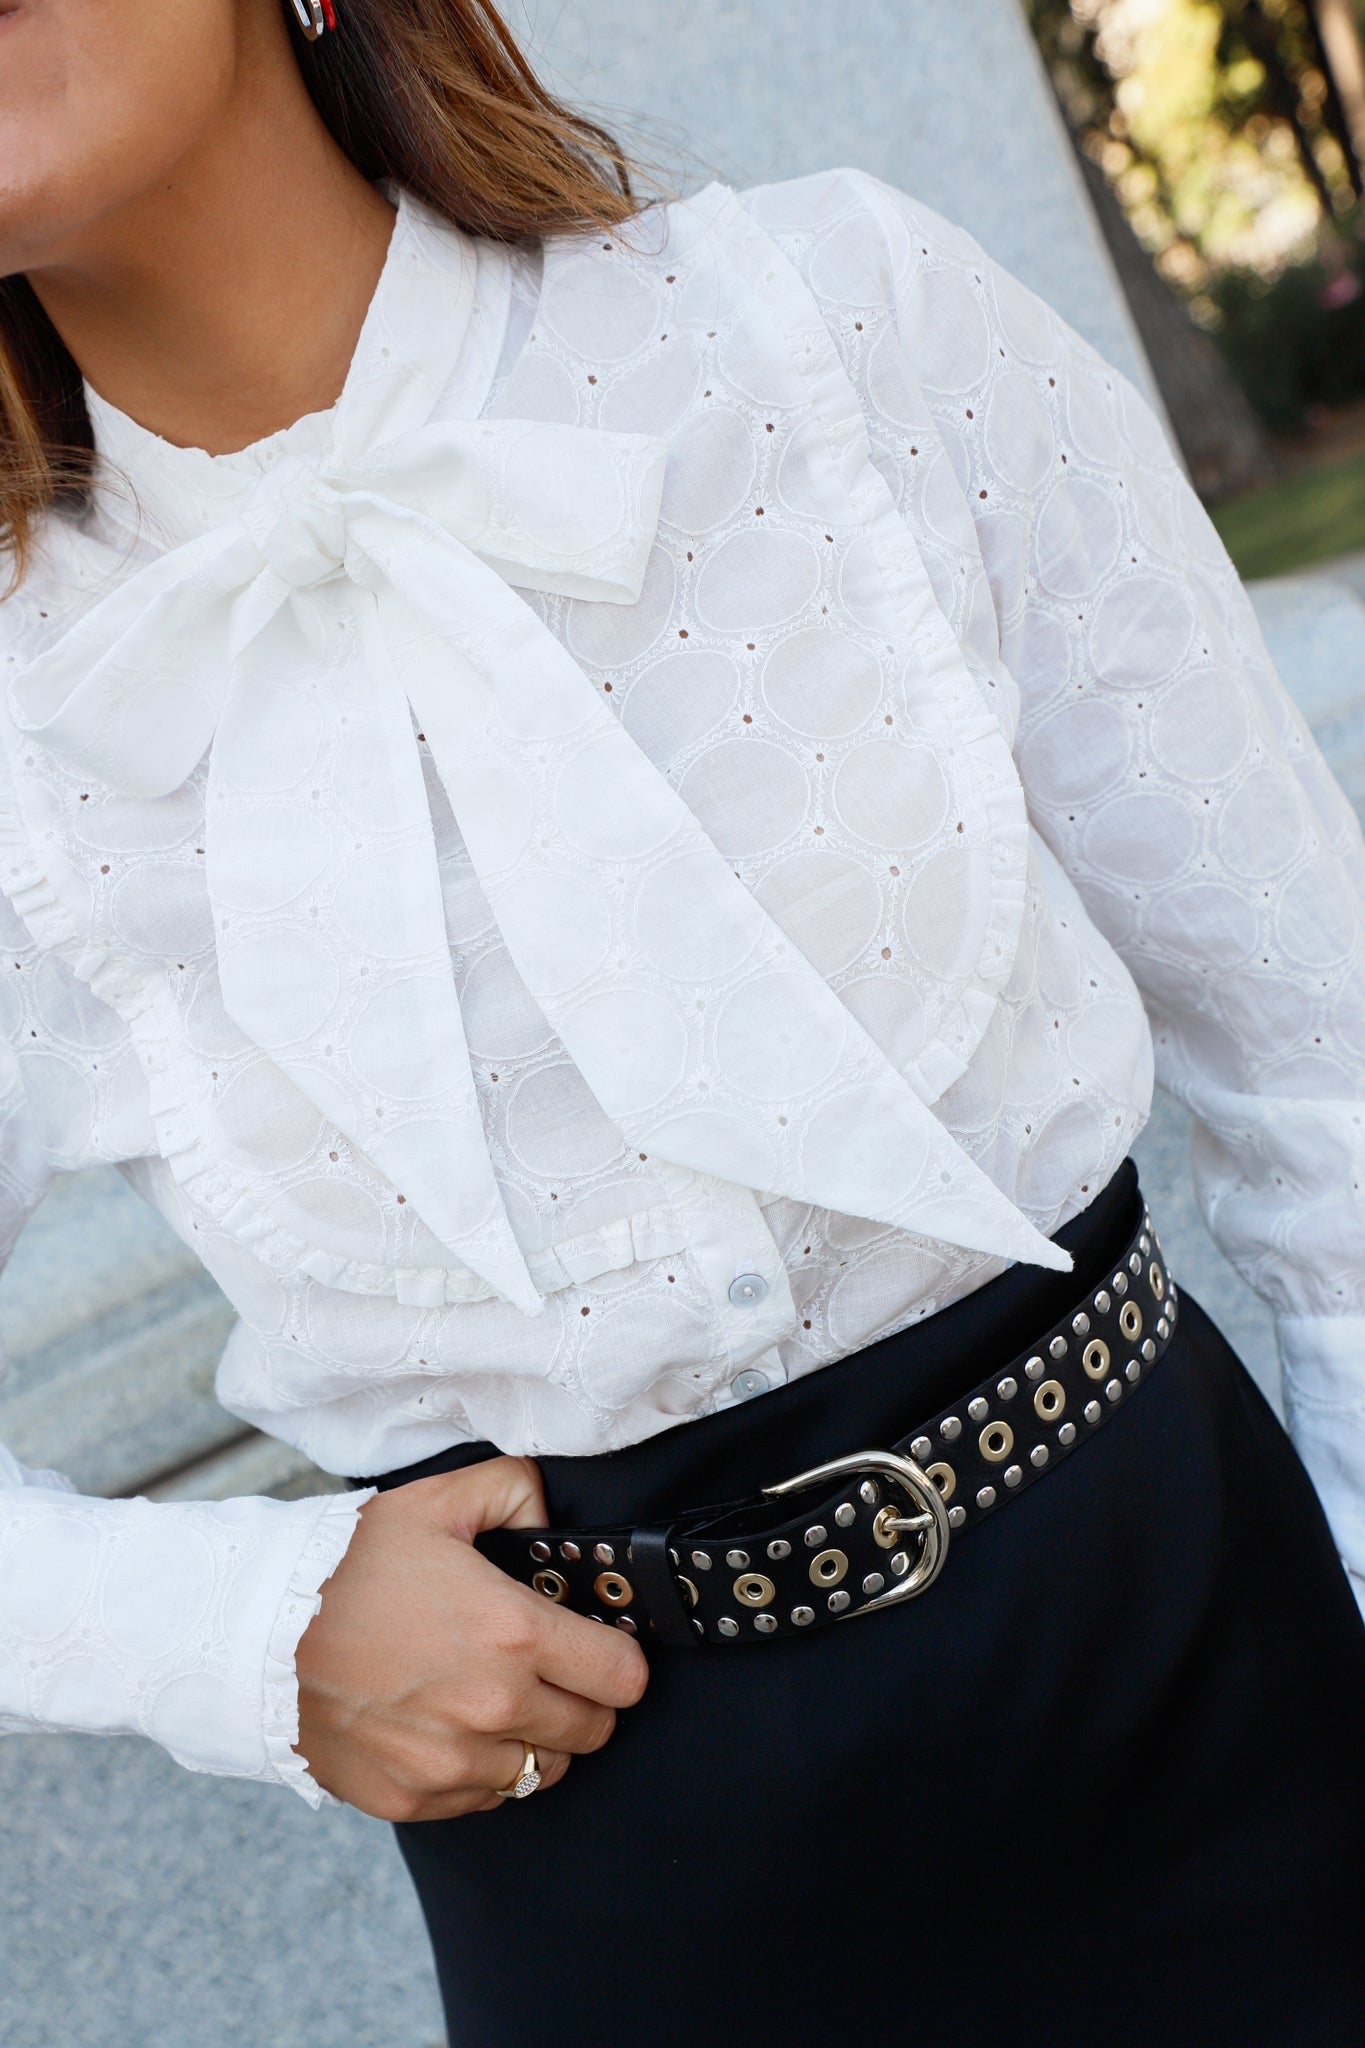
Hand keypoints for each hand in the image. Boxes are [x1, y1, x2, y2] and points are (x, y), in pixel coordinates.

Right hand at [295, 1457, 648, 1819]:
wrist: (254, 1633)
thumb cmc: (345, 1565)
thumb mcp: (435, 1501)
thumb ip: (512, 1489)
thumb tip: (548, 1517)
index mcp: (512, 1635)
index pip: (623, 1678)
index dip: (618, 1659)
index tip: (597, 1646)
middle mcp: (491, 1708)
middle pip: (593, 1731)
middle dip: (582, 1699)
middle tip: (547, 1670)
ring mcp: (451, 1765)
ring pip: (542, 1772)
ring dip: (534, 1739)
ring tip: (495, 1699)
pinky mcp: (412, 1799)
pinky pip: (485, 1800)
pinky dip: (481, 1771)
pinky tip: (450, 1727)